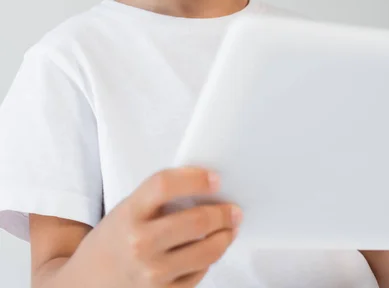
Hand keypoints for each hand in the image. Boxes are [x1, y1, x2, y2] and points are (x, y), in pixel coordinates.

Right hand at [92, 166, 242, 286]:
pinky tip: (209, 250)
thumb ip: (161, 198)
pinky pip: (199, 275)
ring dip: (225, 237)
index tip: (215, 178)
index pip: (164, 185)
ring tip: (230, 229)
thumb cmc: (115, 238)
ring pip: (205, 252)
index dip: (195, 178)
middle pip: (195, 222)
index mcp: (130, 212)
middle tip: (233, 210)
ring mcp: (151, 274)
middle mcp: (139, 243)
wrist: (87, 281)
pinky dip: (208, 260)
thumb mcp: (129, 208)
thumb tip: (206, 188)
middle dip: (222, 213)